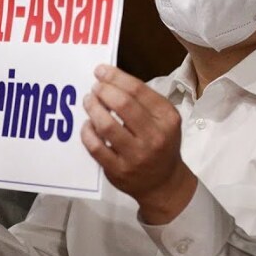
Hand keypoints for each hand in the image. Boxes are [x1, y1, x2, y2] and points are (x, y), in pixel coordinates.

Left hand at [82, 64, 196, 224]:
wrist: (164, 183)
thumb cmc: (161, 145)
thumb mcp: (164, 120)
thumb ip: (143, 101)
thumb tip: (110, 79)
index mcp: (167, 119)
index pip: (138, 90)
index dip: (115, 77)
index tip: (100, 71)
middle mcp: (155, 137)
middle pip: (122, 104)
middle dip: (103, 91)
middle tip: (94, 88)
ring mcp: (136, 156)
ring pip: (106, 125)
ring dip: (93, 108)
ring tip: (88, 101)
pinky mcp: (119, 170)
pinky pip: (96, 147)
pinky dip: (87, 132)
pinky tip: (87, 125)